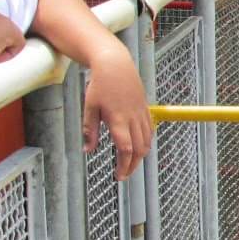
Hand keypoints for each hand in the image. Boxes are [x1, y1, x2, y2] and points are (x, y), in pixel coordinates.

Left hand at [82, 46, 153, 180]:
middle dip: (132, 166)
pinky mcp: (145, 108)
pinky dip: (146, 142)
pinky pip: (150, 130)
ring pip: (146, 141)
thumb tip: (88, 149)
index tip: (118, 175)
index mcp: (118, 119)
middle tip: (123, 174)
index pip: (125, 150)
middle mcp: (132, 118)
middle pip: (139, 150)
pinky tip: (138, 146)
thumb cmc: (101, 83)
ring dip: (140, 156)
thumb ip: (89, 131)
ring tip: (130, 163)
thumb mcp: (89, 107)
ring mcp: (141, 113)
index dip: (124, 166)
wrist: (115, 64)